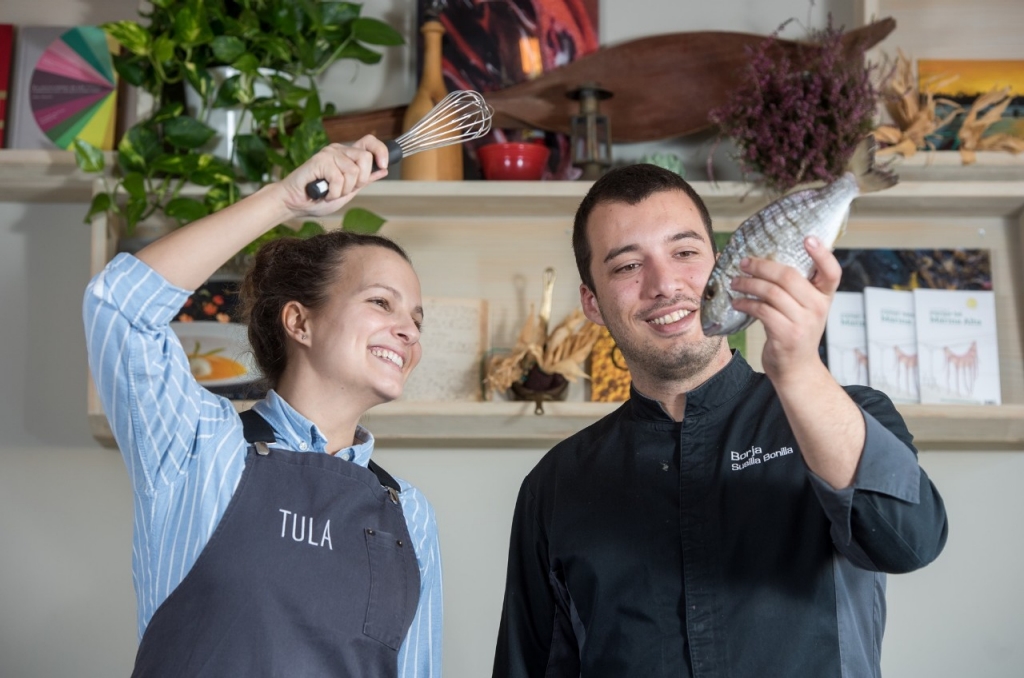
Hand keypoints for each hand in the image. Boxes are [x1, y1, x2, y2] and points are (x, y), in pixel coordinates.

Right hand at [278, 135, 390, 216]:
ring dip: (344, 190)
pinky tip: (324, 193)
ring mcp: (329, 153)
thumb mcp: (348, 191)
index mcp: (347, 155)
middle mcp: (339, 150)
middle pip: (365, 158)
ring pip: (353, 171)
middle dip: (359, 180)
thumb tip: (383, 170)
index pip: (370, 142)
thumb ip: (364, 180)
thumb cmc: (318, 198)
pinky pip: (338, 178)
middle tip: (344, 189)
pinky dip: (334, 192)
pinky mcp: (319, 160)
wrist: (295, 203)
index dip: (381, 151)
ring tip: (331, 192)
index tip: (383, 165)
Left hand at [728, 236, 840, 385]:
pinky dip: (745, 303)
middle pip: (789, 276)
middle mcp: (818, 307)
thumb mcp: (804, 309)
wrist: (796, 369)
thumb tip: (763, 259)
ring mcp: (803, 322)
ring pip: (771, 292)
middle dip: (762, 266)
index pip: (832, 271)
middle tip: (744, 263)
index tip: (808, 237)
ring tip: (735, 282)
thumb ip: (795, 288)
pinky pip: (762, 310)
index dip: (822, 253)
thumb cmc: (795, 332)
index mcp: (825, 296)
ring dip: (748, 284)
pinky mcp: (786, 334)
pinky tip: (736, 302)